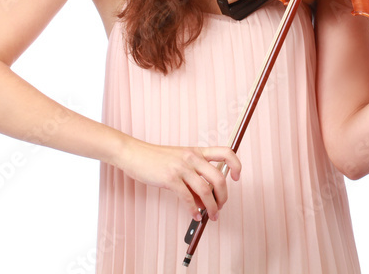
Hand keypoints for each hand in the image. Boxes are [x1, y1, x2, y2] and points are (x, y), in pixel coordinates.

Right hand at [117, 139, 241, 220]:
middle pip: (219, 178)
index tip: (235, 178)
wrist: (133, 153)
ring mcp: (181, 167)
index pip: (225, 152)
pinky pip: (188, 198)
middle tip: (221, 207)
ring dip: (211, 207)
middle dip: (224, 196)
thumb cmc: (155, 158)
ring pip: (206, 190)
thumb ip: (193, 175)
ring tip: (211, 216)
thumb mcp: (178, 160)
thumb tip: (205, 198)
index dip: (236, 165)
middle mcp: (192, 157)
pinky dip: (194, 209)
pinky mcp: (170, 179)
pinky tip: (194, 215)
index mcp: (196, 151)